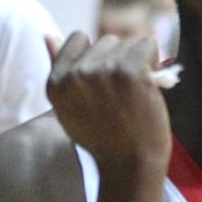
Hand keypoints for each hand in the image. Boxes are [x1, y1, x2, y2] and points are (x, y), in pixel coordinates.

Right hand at [47, 32, 169, 174]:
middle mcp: (76, 74)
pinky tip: (149, 87)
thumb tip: (47, 35)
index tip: (105, 82)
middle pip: (106, 41)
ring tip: (135, 94)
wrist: (129, 166)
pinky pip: (147, 46)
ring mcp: (104, 71)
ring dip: (137, 63)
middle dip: (118, 61)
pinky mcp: (131, 71)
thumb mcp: (69, 106)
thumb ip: (60, 69)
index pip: (77, 39)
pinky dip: (154, 62)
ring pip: (128, 44)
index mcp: (56, 82)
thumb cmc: (103, 138)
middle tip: (122, 95)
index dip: (96, 56)